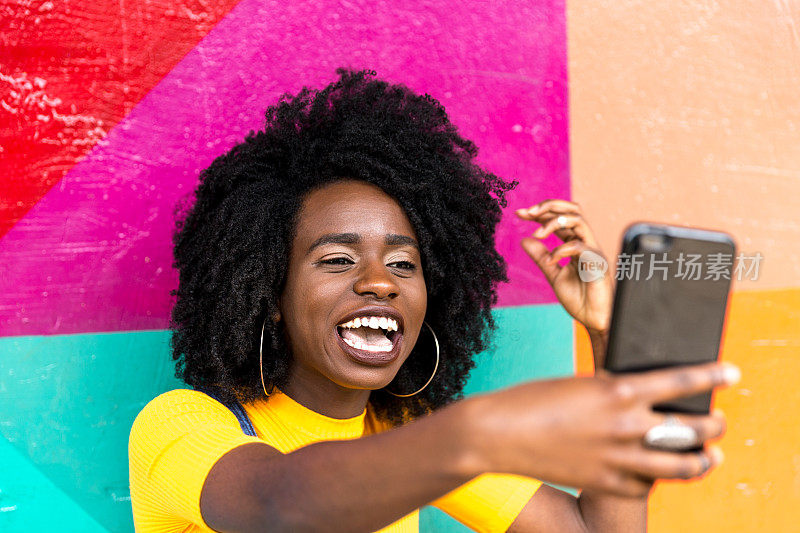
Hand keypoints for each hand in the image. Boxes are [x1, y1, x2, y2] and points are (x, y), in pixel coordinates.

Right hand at [470, 362, 738, 496]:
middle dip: (715, 423)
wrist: (498, 434)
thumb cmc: (534, 400)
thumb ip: (614, 390)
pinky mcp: (605, 482)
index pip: (682, 381)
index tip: (731, 373)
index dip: (712, 376)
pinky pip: (648, 484)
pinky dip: (659, 476)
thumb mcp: (580, 383)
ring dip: (704, 458)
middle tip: (720, 419)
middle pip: (692, 428)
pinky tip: (662, 471)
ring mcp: (618, 458)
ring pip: (682, 465)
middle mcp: (626, 425)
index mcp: (619, 391)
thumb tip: (640, 397)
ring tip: (711, 454)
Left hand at [516, 200, 612, 332]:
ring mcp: (593, 251)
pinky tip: (550, 261)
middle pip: (573, 210)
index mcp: (576, 244)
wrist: (595, 319)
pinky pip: (579, 247)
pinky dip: (561, 250)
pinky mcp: (597, 263)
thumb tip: (524, 239)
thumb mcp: (553, 274)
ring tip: (538, 234)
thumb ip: (541, 257)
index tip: (519, 213)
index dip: (540, 213)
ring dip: (554, 223)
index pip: (559, 219)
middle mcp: (586, 243)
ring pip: (578, 221)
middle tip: (528, 212)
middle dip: (549, 206)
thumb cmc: (580, 298)